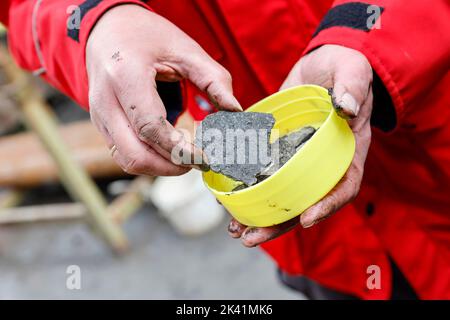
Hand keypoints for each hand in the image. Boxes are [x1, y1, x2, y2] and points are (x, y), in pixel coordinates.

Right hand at [86, 5, 240, 175]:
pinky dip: (148, 159)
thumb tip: (235, 111)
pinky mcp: (102, 124)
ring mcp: (99, 115)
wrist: (109, 28)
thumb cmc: (146, 35)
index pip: (150, 127)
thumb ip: (214, 80)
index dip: (179, 150)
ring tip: (185, 158)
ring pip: (127, 160)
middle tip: (196, 162)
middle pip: (134, 154)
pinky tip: (168, 151)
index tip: (204, 159)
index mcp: (125, 75)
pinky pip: (123, 153)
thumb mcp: (185, 49)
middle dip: (170, 167)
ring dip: (159, 167)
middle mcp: (105, 100)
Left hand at [228, 45, 372, 246]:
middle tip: (251, 237)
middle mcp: (321, 163)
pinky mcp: (277, 150)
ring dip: (259, 215)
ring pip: (281, 195)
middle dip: (280, 223)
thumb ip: (353, 86)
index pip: (343, 186)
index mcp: (346, 151)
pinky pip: (264, 173)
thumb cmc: (344, 68)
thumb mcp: (353, 70)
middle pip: (304, 202)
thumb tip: (346, 107)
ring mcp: (297, 159)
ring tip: (234, 230)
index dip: (327, 205)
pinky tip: (226, 198)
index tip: (307, 218)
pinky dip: (247, 188)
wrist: (320, 65)